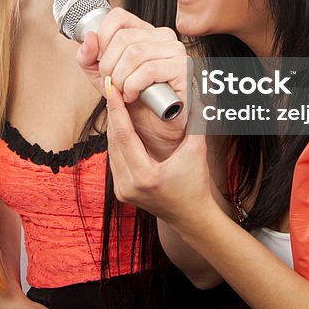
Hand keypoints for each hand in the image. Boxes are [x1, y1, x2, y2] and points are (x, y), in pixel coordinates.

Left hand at [75, 8, 188, 160]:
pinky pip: (149, 70)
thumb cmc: (134, 99)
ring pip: (135, 53)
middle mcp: (162, 36)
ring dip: (120, 77)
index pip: (118, 17)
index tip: (101, 61)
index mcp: (144, 32)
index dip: (102, 38)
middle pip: (123, 37)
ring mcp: (175, 50)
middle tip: (111, 82)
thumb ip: (89, 57)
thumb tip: (89, 37)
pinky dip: (133, 85)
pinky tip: (132, 95)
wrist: (153, 128)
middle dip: (108, 65)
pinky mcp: (182, 68)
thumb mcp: (102, 76)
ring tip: (122, 91)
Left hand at [104, 82, 216, 230]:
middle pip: (113, 142)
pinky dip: (116, 143)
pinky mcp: (121, 192)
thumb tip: (196, 95)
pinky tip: (119, 127)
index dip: (117, 110)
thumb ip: (196, 122)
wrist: (192, 217)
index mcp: (145, 176)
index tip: (113, 91)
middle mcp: (128, 186)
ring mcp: (122, 191)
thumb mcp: (197, 151)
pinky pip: (114, 161)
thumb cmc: (197, 185)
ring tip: (115, 105)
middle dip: (113, 115)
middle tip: (112, 91)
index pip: (124, 136)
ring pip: (111, 151)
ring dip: (113, 128)